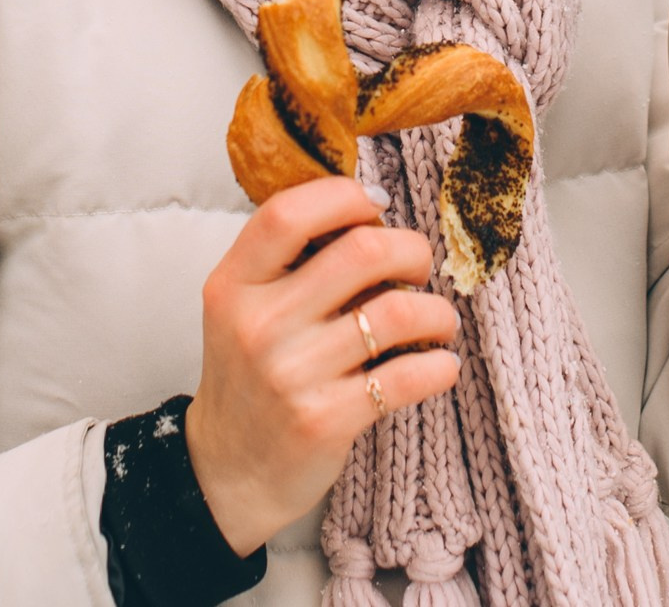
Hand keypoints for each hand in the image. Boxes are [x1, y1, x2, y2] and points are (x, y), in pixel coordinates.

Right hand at [184, 179, 460, 555]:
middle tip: (419, 267)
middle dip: (412, 250)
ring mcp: (291, 374)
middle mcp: (259, 324)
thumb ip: (290, 261)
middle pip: (362, 250)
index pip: (288, 213)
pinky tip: (441, 365)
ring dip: (437, 312)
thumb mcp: (243, 308)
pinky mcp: (325, 420)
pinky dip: (441, 366)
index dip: (345, 197)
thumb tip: (375, 212)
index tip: (377, 209)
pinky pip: (407, 376)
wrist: (227, 471)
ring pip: (397, 311)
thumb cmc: (251, 374)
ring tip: (439, 321)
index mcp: (234, 285)